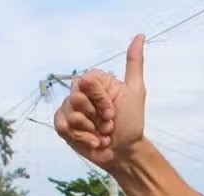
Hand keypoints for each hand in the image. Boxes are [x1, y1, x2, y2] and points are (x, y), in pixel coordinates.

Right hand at [54, 34, 146, 170]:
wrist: (125, 152)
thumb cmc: (132, 123)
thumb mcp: (136, 91)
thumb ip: (134, 64)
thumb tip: (140, 35)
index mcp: (96, 83)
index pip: (86, 82)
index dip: (100, 100)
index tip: (113, 112)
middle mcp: (81, 94)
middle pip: (76, 98)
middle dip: (96, 116)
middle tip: (108, 125)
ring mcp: (71, 110)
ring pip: (70, 114)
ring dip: (91, 129)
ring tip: (102, 134)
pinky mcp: (64, 127)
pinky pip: (63, 127)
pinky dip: (82, 137)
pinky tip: (94, 142)